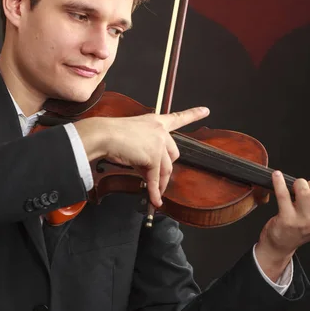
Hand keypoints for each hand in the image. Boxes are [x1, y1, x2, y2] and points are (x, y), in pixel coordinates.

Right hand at [74, 107, 209, 206]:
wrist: (104, 135)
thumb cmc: (111, 134)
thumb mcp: (133, 137)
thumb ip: (145, 150)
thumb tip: (148, 171)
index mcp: (155, 122)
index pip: (178, 118)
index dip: (193, 114)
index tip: (206, 110)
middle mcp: (160, 131)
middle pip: (173, 155)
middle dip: (165, 168)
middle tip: (155, 177)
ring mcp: (158, 144)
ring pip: (165, 169)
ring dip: (160, 182)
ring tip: (154, 192)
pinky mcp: (153, 158)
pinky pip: (155, 179)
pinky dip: (155, 191)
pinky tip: (156, 200)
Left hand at [255, 171, 309, 280]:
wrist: (282, 244)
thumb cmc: (302, 229)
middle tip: (306, 188)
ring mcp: (302, 222)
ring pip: (304, 192)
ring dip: (299, 183)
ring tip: (295, 187)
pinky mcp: (286, 219)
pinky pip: (283, 195)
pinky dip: (279, 182)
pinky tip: (277, 176)